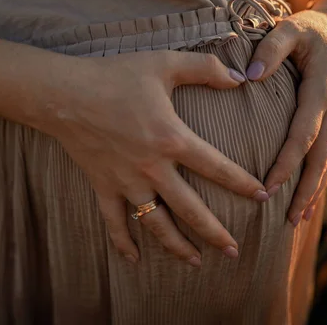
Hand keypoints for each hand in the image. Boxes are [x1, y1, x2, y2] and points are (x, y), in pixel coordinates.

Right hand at [48, 50, 267, 265]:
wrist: (64, 94)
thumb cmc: (114, 76)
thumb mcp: (164, 63)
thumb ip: (204, 68)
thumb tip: (238, 77)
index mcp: (172, 139)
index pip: (217, 168)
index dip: (243, 184)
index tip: (262, 197)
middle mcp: (152, 168)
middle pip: (191, 209)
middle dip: (215, 233)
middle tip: (234, 251)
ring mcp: (126, 181)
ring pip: (156, 224)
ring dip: (177, 245)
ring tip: (196, 262)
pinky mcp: (103, 186)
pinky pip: (114, 222)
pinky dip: (123, 242)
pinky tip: (134, 260)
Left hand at [246, 0, 326, 225]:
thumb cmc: (309, 29)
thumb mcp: (291, 28)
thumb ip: (271, 47)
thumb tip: (251, 75)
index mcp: (322, 89)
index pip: (304, 133)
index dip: (288, 161)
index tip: (271, 185)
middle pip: (321, 156)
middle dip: (305, 188)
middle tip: (289, 218)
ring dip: (314, 189)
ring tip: (298, 218)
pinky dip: (318, 177)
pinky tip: (307, 196)